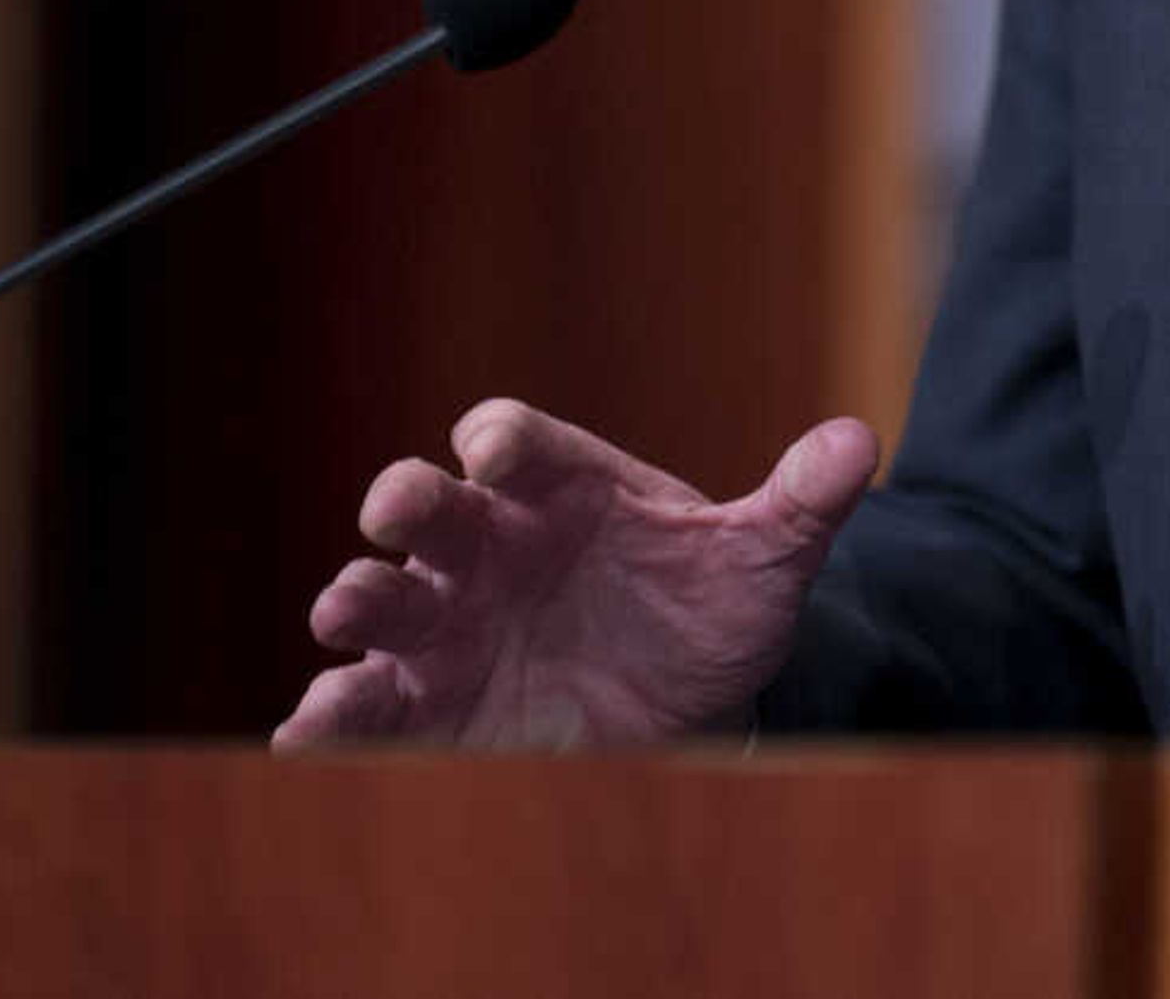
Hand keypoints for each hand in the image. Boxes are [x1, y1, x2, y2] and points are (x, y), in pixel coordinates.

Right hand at [273, 399, 875, 750]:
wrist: (690, 704)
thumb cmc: (708, 610)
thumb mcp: (764, 561)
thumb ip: (801, 503)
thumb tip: (860, 444)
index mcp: (560, 488)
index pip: (514, 439)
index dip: (501, 438)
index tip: (497, 450)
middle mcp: (489, 545)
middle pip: (427, 505)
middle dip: (406, 502)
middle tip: (398, 513)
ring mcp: (449, 624)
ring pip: (380, 599)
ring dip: (357, 598)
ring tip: (345, 611)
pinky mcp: (427, 704)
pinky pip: (364, 706)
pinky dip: (329, 717)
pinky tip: (309, 731)